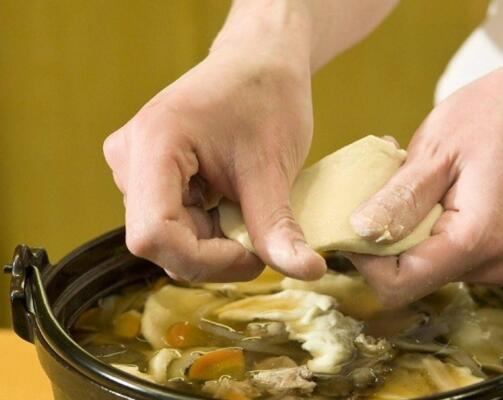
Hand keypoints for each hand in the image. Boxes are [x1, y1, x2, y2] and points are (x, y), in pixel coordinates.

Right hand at [103, 14, 325, 281]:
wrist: (259, 62)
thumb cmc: (266, 98)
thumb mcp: (274, 166)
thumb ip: (279, 226)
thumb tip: (308, 273)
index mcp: (154, 144)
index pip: (153, 235)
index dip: (204, 260)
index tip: (253, 255)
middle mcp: (130, 158)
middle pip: (160, 243)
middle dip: (215, 255)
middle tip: (262, 240)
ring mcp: (134, 168)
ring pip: (167, 240)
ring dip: (213, 244)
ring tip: (249, 212)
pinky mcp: (147, 176)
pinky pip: (171, 225)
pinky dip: (208, 232)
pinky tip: (232, 205)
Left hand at [348, 53, 502, 306]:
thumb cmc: (499, 116)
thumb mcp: (438, 149)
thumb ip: (400, 198)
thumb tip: (356, 233)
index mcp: (476, 240)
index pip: (398, 283)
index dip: (363, 258)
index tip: (349, 219)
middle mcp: (490, 264)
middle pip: (408, 277)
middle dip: (381, 239)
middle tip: (378, 189)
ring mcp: (493, 262)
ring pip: (421, 265)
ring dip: (401, 229)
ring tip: (409, 181)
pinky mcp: (490, 252)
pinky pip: (439, 252)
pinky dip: (421, 226)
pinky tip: (427, 190)